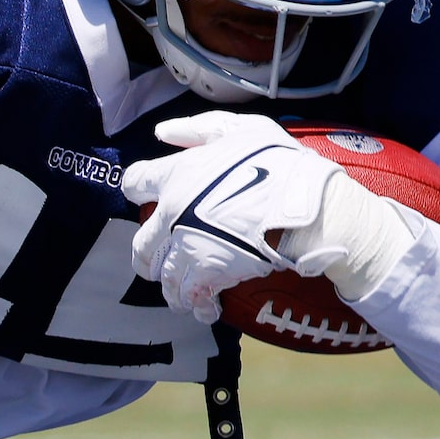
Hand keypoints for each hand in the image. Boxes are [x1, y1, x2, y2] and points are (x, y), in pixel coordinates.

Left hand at [120, 113, 338, 321]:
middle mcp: (171, 215)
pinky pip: (191, 296)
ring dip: (171, 285)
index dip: (139, 188)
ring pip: (163, 275)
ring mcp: (186, 247)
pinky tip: (204, 308)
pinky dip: (196, 305)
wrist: (304, 206)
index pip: (135, 182)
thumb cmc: (278, 163)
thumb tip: (163, 132)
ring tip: (182, 291)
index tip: (144, 196)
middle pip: (141, 243)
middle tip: (157, 259)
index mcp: (174, 176)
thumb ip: (197, 129)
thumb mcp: (240, 129)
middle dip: (148, 254)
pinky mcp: (208, 274)